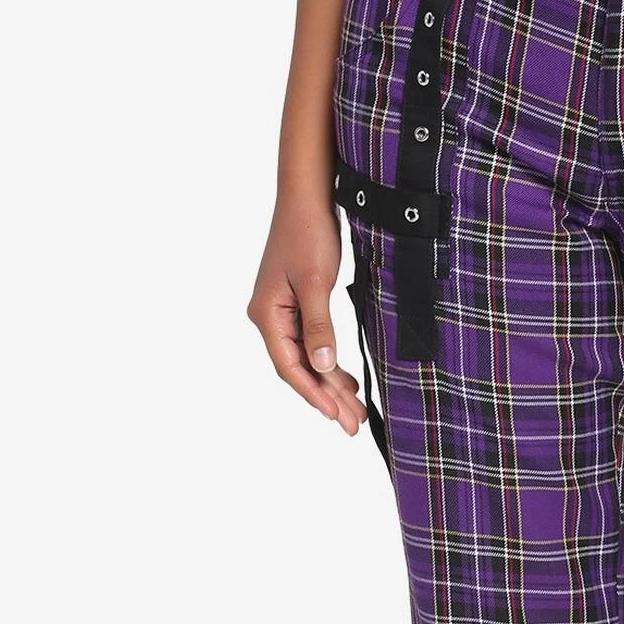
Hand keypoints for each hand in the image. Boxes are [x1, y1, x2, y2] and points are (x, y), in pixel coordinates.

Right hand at [247, 194, 367, 435]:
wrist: (308, 198)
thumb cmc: (308, 234)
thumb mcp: (316, 283)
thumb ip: (319, 327)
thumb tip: (323, 366)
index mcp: (267, 314)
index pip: (289, 366)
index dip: (313, 394)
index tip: (335, 415)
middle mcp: (270, 317)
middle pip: (299, 368)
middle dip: (327, 397)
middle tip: (353, 424)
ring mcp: (282, 313)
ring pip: (308, 359)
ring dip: (331, 384)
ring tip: (355, 410)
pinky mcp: (297, 306)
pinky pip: (312, 344)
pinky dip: (330, 364)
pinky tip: (347, 381)